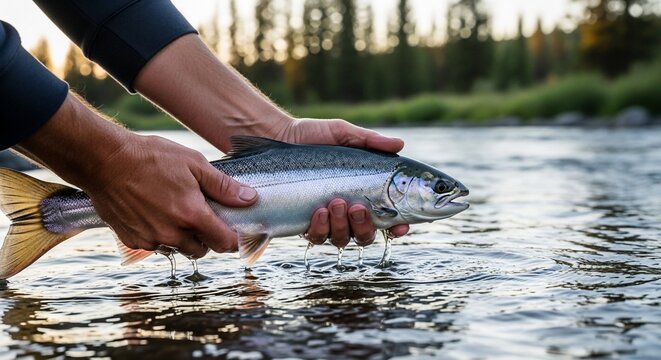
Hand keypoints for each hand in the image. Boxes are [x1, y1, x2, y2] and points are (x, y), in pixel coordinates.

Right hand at [83, 134, 256, 257]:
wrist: (105, 161)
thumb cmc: (151, 158)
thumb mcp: (194, 164)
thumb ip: (223, 186)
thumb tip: (249, 198)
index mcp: (192, 215)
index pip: (224, 243)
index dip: (234, 240)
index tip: (234, 232)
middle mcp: (172, 234)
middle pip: (202, 250)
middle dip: (207, 238)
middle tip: (203, 216)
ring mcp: (151, 240)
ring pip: (178, 249)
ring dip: (183, 238)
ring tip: (177, 212)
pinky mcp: (132, 240)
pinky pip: (155, 246)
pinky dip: (160, 236)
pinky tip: (156, 214)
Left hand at [279, 118, 409, 246]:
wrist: (281, 136)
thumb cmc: (315, 135)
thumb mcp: (344, 133)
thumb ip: (371, 141)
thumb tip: (399, 144)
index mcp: (364, 193)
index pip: (388, 218)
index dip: (397, 226)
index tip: (400, 225)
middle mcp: (348, 212)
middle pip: (366, 235)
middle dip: (365, 226)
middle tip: (357, 207)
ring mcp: (327, 220)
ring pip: (343, 239)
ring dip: (342, 226)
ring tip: (335, 203)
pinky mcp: (306, 222)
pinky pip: (317, 237)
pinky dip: (321, 228)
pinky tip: (319, 211)